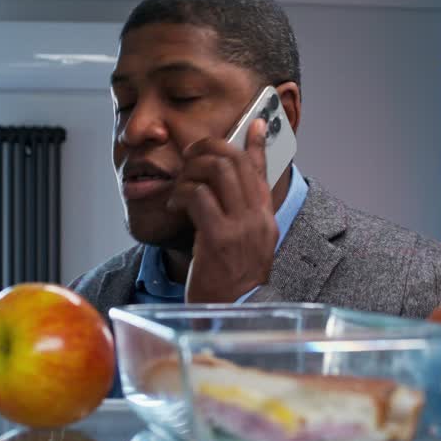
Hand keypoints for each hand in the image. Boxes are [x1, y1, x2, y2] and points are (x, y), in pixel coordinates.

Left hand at [168, 117, 277, 302]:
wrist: (227, 316)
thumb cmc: (227, 285)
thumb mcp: (241, 246)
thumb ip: (238, 216)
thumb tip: (221, 191)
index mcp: (266, 220)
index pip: (264, 171)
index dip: (258, 143)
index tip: (256, 124)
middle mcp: (259, 220)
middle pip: (237, 161)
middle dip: (208, 148)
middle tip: (191, 155)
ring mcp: (241, 228)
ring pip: (217, 171)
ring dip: (191, 171)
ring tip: (180, 186)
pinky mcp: (219, 239)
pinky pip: (198, 196)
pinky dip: (181, 194)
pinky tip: (174, 206)